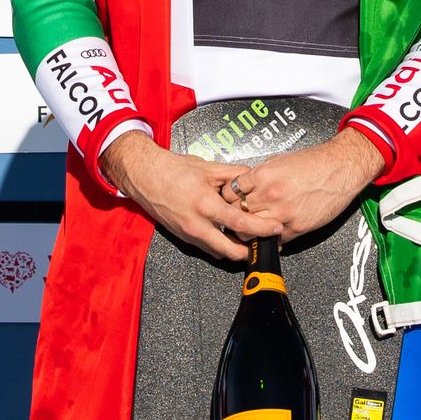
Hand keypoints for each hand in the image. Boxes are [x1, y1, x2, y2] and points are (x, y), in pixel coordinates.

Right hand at [101, 132, 284, 261]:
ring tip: (249, 239)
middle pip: (230, 251)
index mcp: (205, 205)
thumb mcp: (207, 167)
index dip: (261, 228)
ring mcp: (189, 234)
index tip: (275, 229)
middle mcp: (197, 225)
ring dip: (235, 249)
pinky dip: (220, 244)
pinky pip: (206, 247)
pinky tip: (228, 235)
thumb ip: (233, 175)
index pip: (240, 223)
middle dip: (250, 252)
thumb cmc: (173, 169)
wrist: (145, 176)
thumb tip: (252, 179)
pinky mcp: (183, 237)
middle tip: (265, 245)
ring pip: (218, 252)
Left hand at [215, 130, 384, 241]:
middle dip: (235, 215)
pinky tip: (270, 233)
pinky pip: (273, 239)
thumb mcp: (279, 161)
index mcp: (262, 175)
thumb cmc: (313, 162)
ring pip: (250, 230)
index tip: (230, 201)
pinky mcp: (296, 228)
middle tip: (237, 217)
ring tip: (251, 227)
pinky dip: (270, 238)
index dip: (228, 198)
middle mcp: (269, 195)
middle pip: (236, 213)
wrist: (340, 168)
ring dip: (249, 230)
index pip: (230, 193)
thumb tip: (247, 186)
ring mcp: (282, 214)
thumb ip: (260, 175)